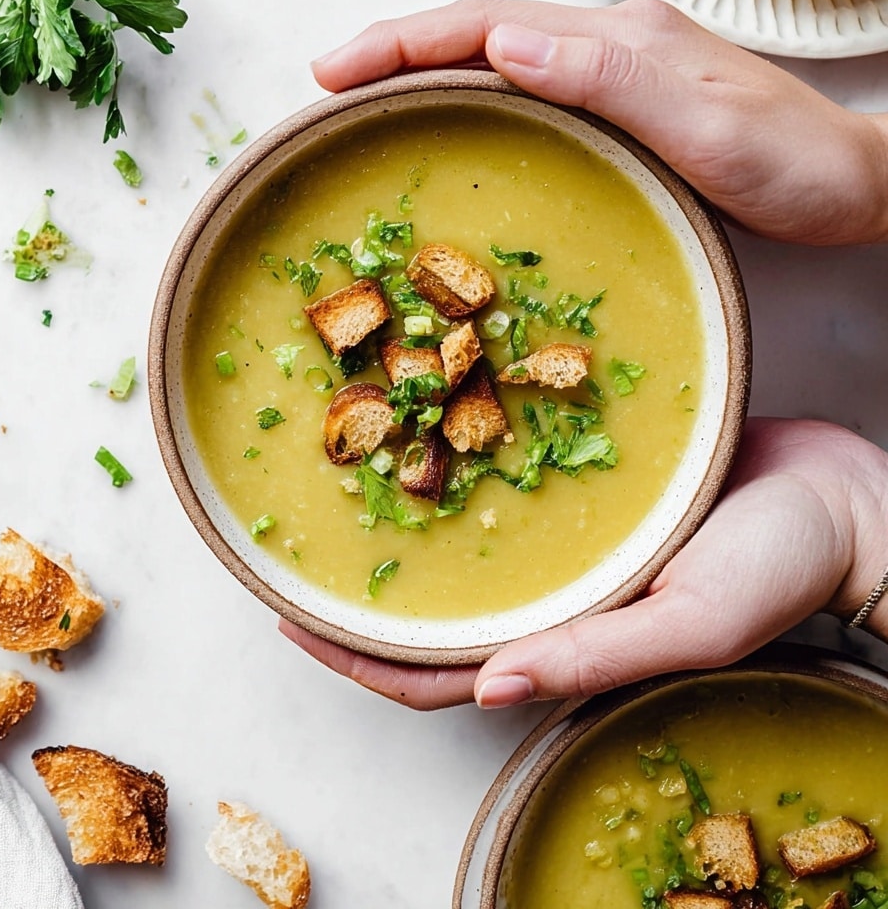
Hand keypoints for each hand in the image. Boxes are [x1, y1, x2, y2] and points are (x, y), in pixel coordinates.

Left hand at [279, 417, 887, 709]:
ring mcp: (565, 544)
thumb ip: (595, 654)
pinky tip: (426, 428)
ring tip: (340, 482)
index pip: (435, 674)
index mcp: (564, 643)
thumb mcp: (693, 622)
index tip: (286, 617)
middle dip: (356, 594)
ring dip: (398, 526)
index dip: (357, 657)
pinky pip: (503, 486)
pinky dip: (457, 468)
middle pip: (429, 611)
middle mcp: (551, 597)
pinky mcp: (587, 489)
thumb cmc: (780, 567)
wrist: (842, 495)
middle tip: (289, 548)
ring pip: (459, 549)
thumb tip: (485, 690)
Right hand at [311, 0, 887, 246]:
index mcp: (618, 38)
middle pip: (477, 29)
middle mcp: (607, 42)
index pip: (486, 22)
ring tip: (360, 106)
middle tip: (323, 90)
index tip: (332, 72)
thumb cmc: (794, 165)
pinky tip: (446, 130)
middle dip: (394, 52)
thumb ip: (614, 81)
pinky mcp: (619, 106)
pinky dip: (468, 100)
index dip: (403, 42)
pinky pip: (524, 91)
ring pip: (495, 57)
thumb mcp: (711, 127)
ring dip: (423, 73)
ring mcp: (612, 72)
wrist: (857, 184)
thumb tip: (506, 41)